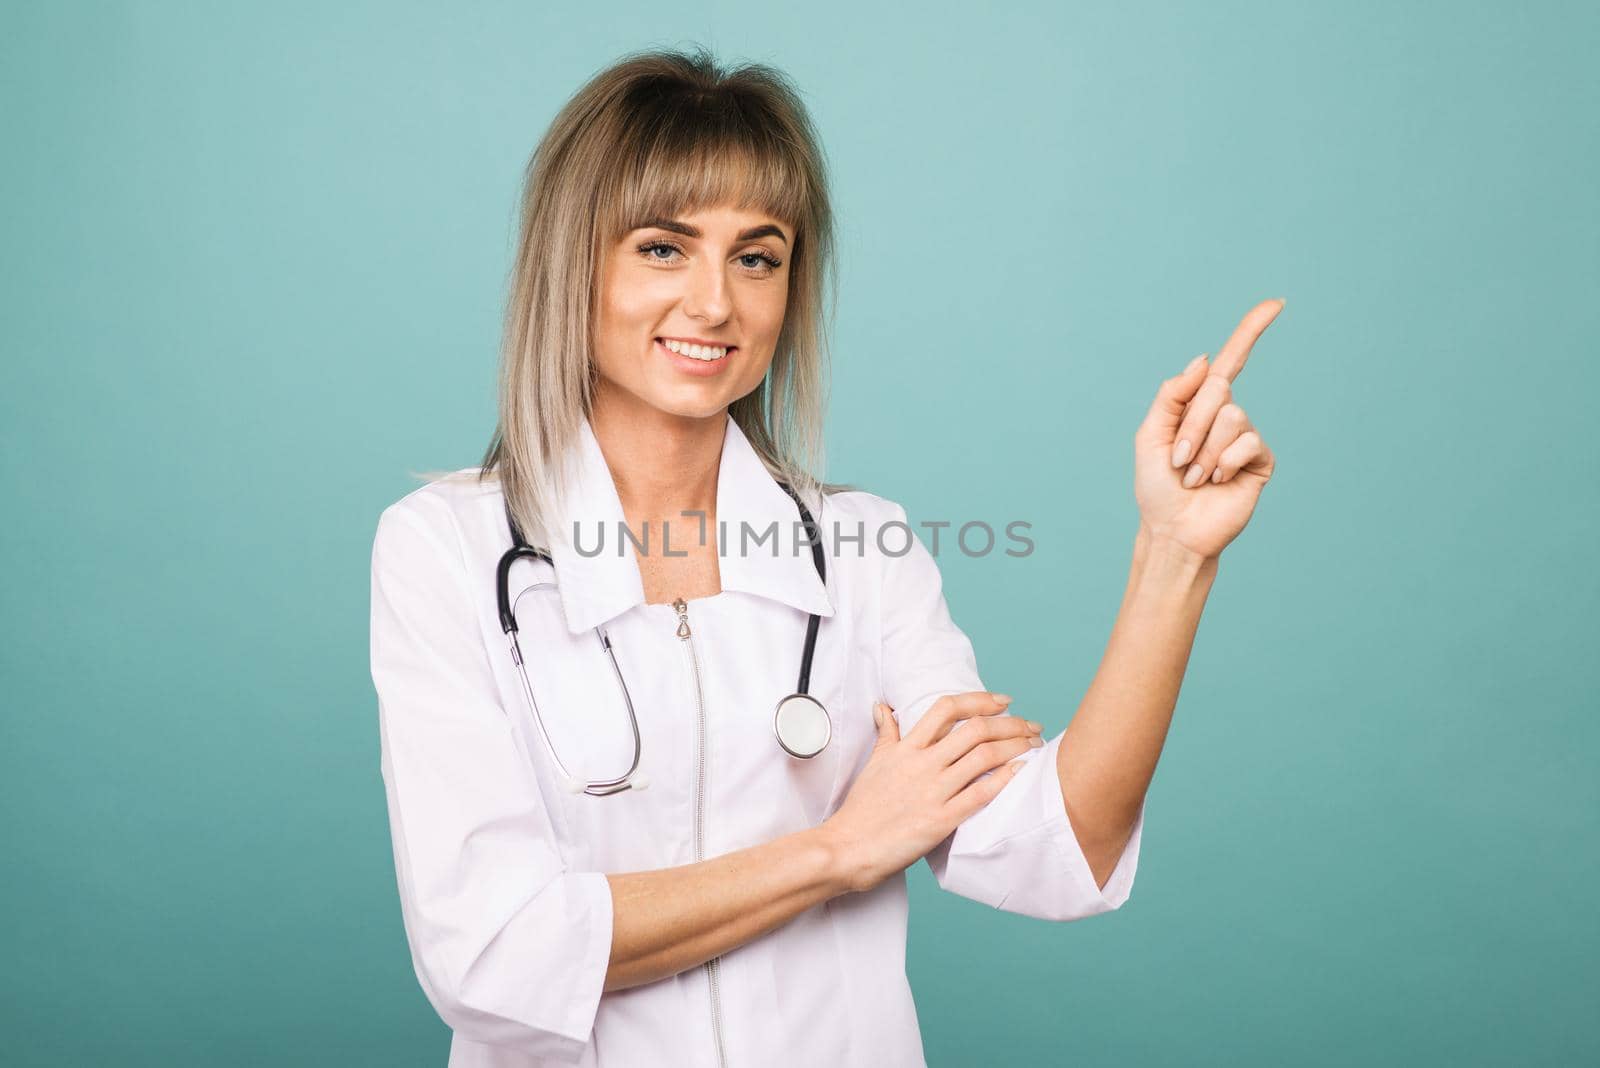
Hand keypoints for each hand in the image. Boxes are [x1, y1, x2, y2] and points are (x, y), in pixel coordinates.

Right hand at [817, 692, 1044, 893]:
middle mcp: (922, 764)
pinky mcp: (941, 820)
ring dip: (1015, 747)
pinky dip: (1004, 779)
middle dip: (1010, 723)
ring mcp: (932, 792)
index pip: (946, 709)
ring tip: (1033, 745)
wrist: (849, 847)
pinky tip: (1021, 771)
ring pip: (983, 758)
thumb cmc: (862, 808)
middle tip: (1030, 726)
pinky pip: (980, 795)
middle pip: (974, 730)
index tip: (1002, 701)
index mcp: (906, 748)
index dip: (979, 700)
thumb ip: (886, 734)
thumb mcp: (875, 763)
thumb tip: (884, 707)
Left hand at [1133, 298, 1283, 560]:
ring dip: (1204, 451)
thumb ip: (1172, 395)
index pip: (1230, 361)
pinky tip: (1217, 482)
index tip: (1277, 303)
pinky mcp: (1260, 460)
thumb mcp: (1150, 435)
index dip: (1251, 331)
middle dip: (1190, 427)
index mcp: (1199, 405)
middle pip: (1218, 389)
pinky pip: (1246, 442)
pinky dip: (1223, 463)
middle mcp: (1226, 415)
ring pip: (1231, 417)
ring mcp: (1245, 437)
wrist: (1173, 530)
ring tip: (1195, 477)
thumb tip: (1206, 360)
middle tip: (1179, 461)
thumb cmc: (1157, 487)